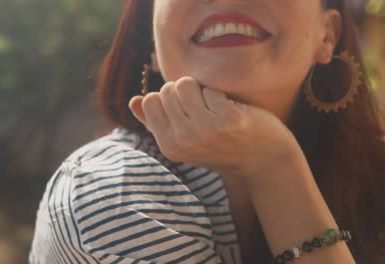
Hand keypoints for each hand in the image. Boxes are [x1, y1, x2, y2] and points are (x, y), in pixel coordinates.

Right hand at [129, 76, 300, 182]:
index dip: (169, 99)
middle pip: (167, 89)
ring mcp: (204, 131)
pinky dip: (220, 95)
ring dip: (201, 90)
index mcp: (168, 146)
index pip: (150, 100)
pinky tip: (230, 112)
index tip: (186, 113)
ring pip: (185, 84)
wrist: (262, 159)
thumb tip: (134, 101)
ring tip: (214, 108)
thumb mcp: (184, 139)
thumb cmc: (221, 145)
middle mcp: (183, 140)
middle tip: (204, 111)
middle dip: (185, 92)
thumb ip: (157, 121)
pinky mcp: (226, 120)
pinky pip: (210, 89)